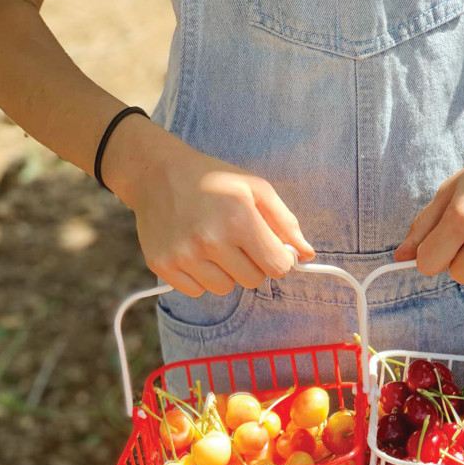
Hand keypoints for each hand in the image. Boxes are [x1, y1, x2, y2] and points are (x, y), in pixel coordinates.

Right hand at [106, 119, 314, 295]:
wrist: (156, 173)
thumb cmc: (212, 180)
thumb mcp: (255, 188)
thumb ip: (285, 222)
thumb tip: (307, 254)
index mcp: (239, 218)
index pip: (277, 267)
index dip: (278, 259)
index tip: (270, 249)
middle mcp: (210, 240)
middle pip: (253, 280)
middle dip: (252, 264)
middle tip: (236, 240)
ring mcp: (184, 255)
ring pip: (225, 289)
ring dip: (225, 272)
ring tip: (212, 244)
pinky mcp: (163, 266)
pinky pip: (197, 291)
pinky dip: (200, 277)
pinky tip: (193, 250)